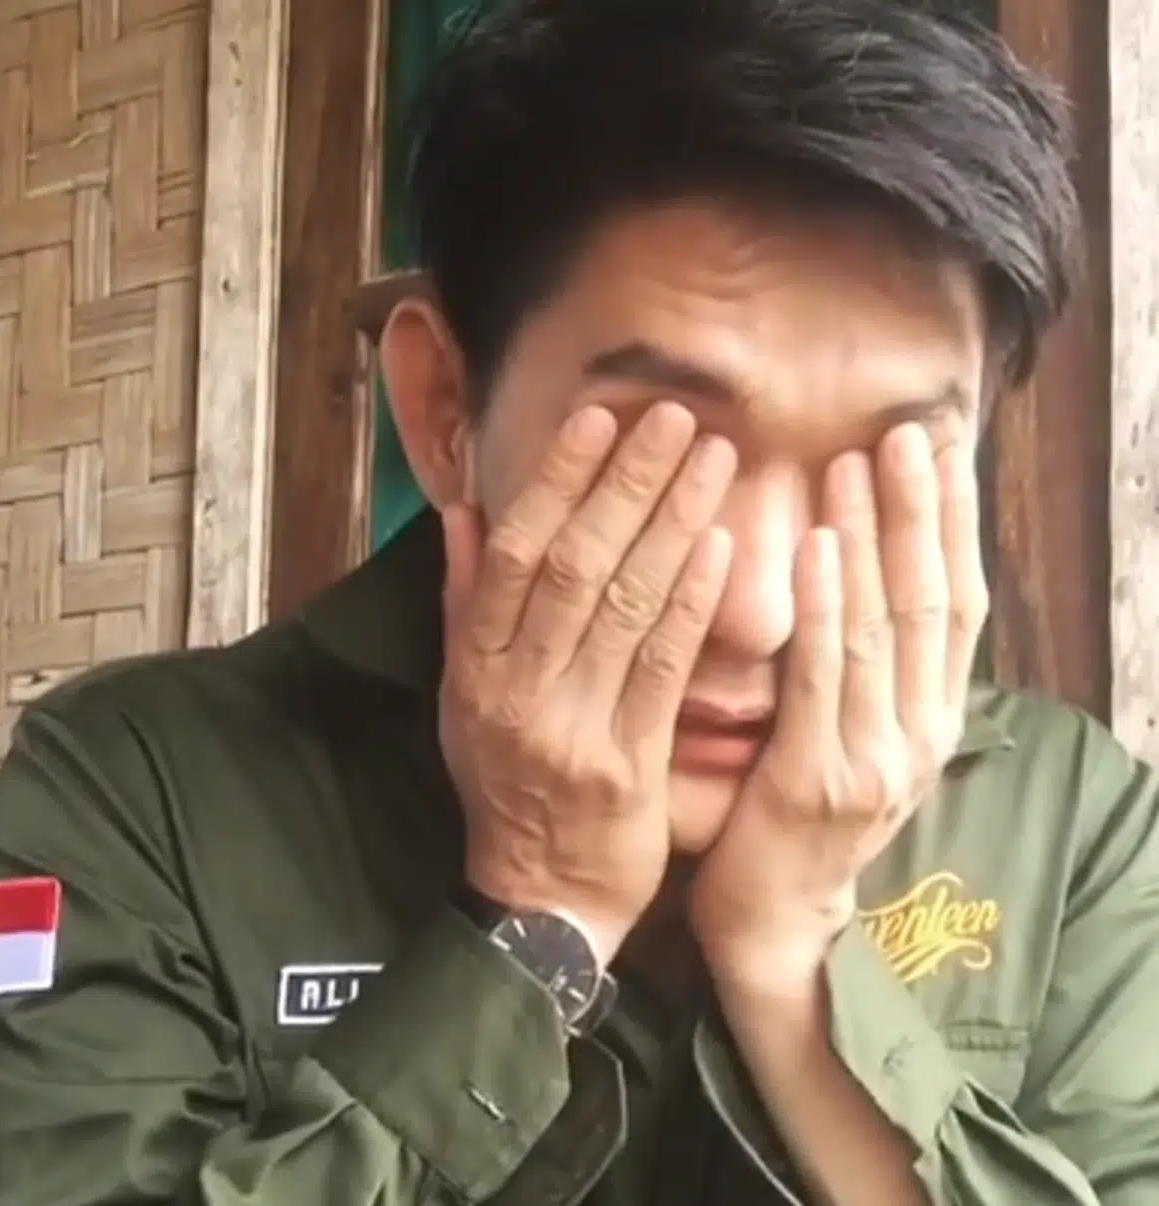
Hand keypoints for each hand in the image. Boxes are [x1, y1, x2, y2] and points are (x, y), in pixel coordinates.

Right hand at [441, 403, 735, 963]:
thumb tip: (467, 513)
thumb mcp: (463, 697)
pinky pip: (661, 670)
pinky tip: (722, 548)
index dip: (555, 482)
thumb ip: (466, 605)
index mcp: (474, 666)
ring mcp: (570, 727)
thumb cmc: (506, 787)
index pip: (514, 555)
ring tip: (712, 458)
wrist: (542, 899)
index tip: (597, 419)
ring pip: (622, 607)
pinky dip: (690, 604)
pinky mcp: (627, 764)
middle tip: (673, 417)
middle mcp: (515, 688)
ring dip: (670, 524)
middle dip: (625, 484)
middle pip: (572, 567)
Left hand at [689, 424, 986, 990]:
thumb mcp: (853, 737)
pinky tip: (820, 546)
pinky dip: (828, 606)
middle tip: (910, 432)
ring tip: (864, 462)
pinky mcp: (820, 778)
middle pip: (935, 601)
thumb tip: (868, 575)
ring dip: (878, 538)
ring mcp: (877, 758)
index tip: (942, 447)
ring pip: (887, 627)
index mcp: (930, 718)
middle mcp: (920, 733)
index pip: (957, 602)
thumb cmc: (798, 818)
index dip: (954, 522)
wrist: (775, 925)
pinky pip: (825, 676)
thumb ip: (867, 668)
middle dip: (925, 512)